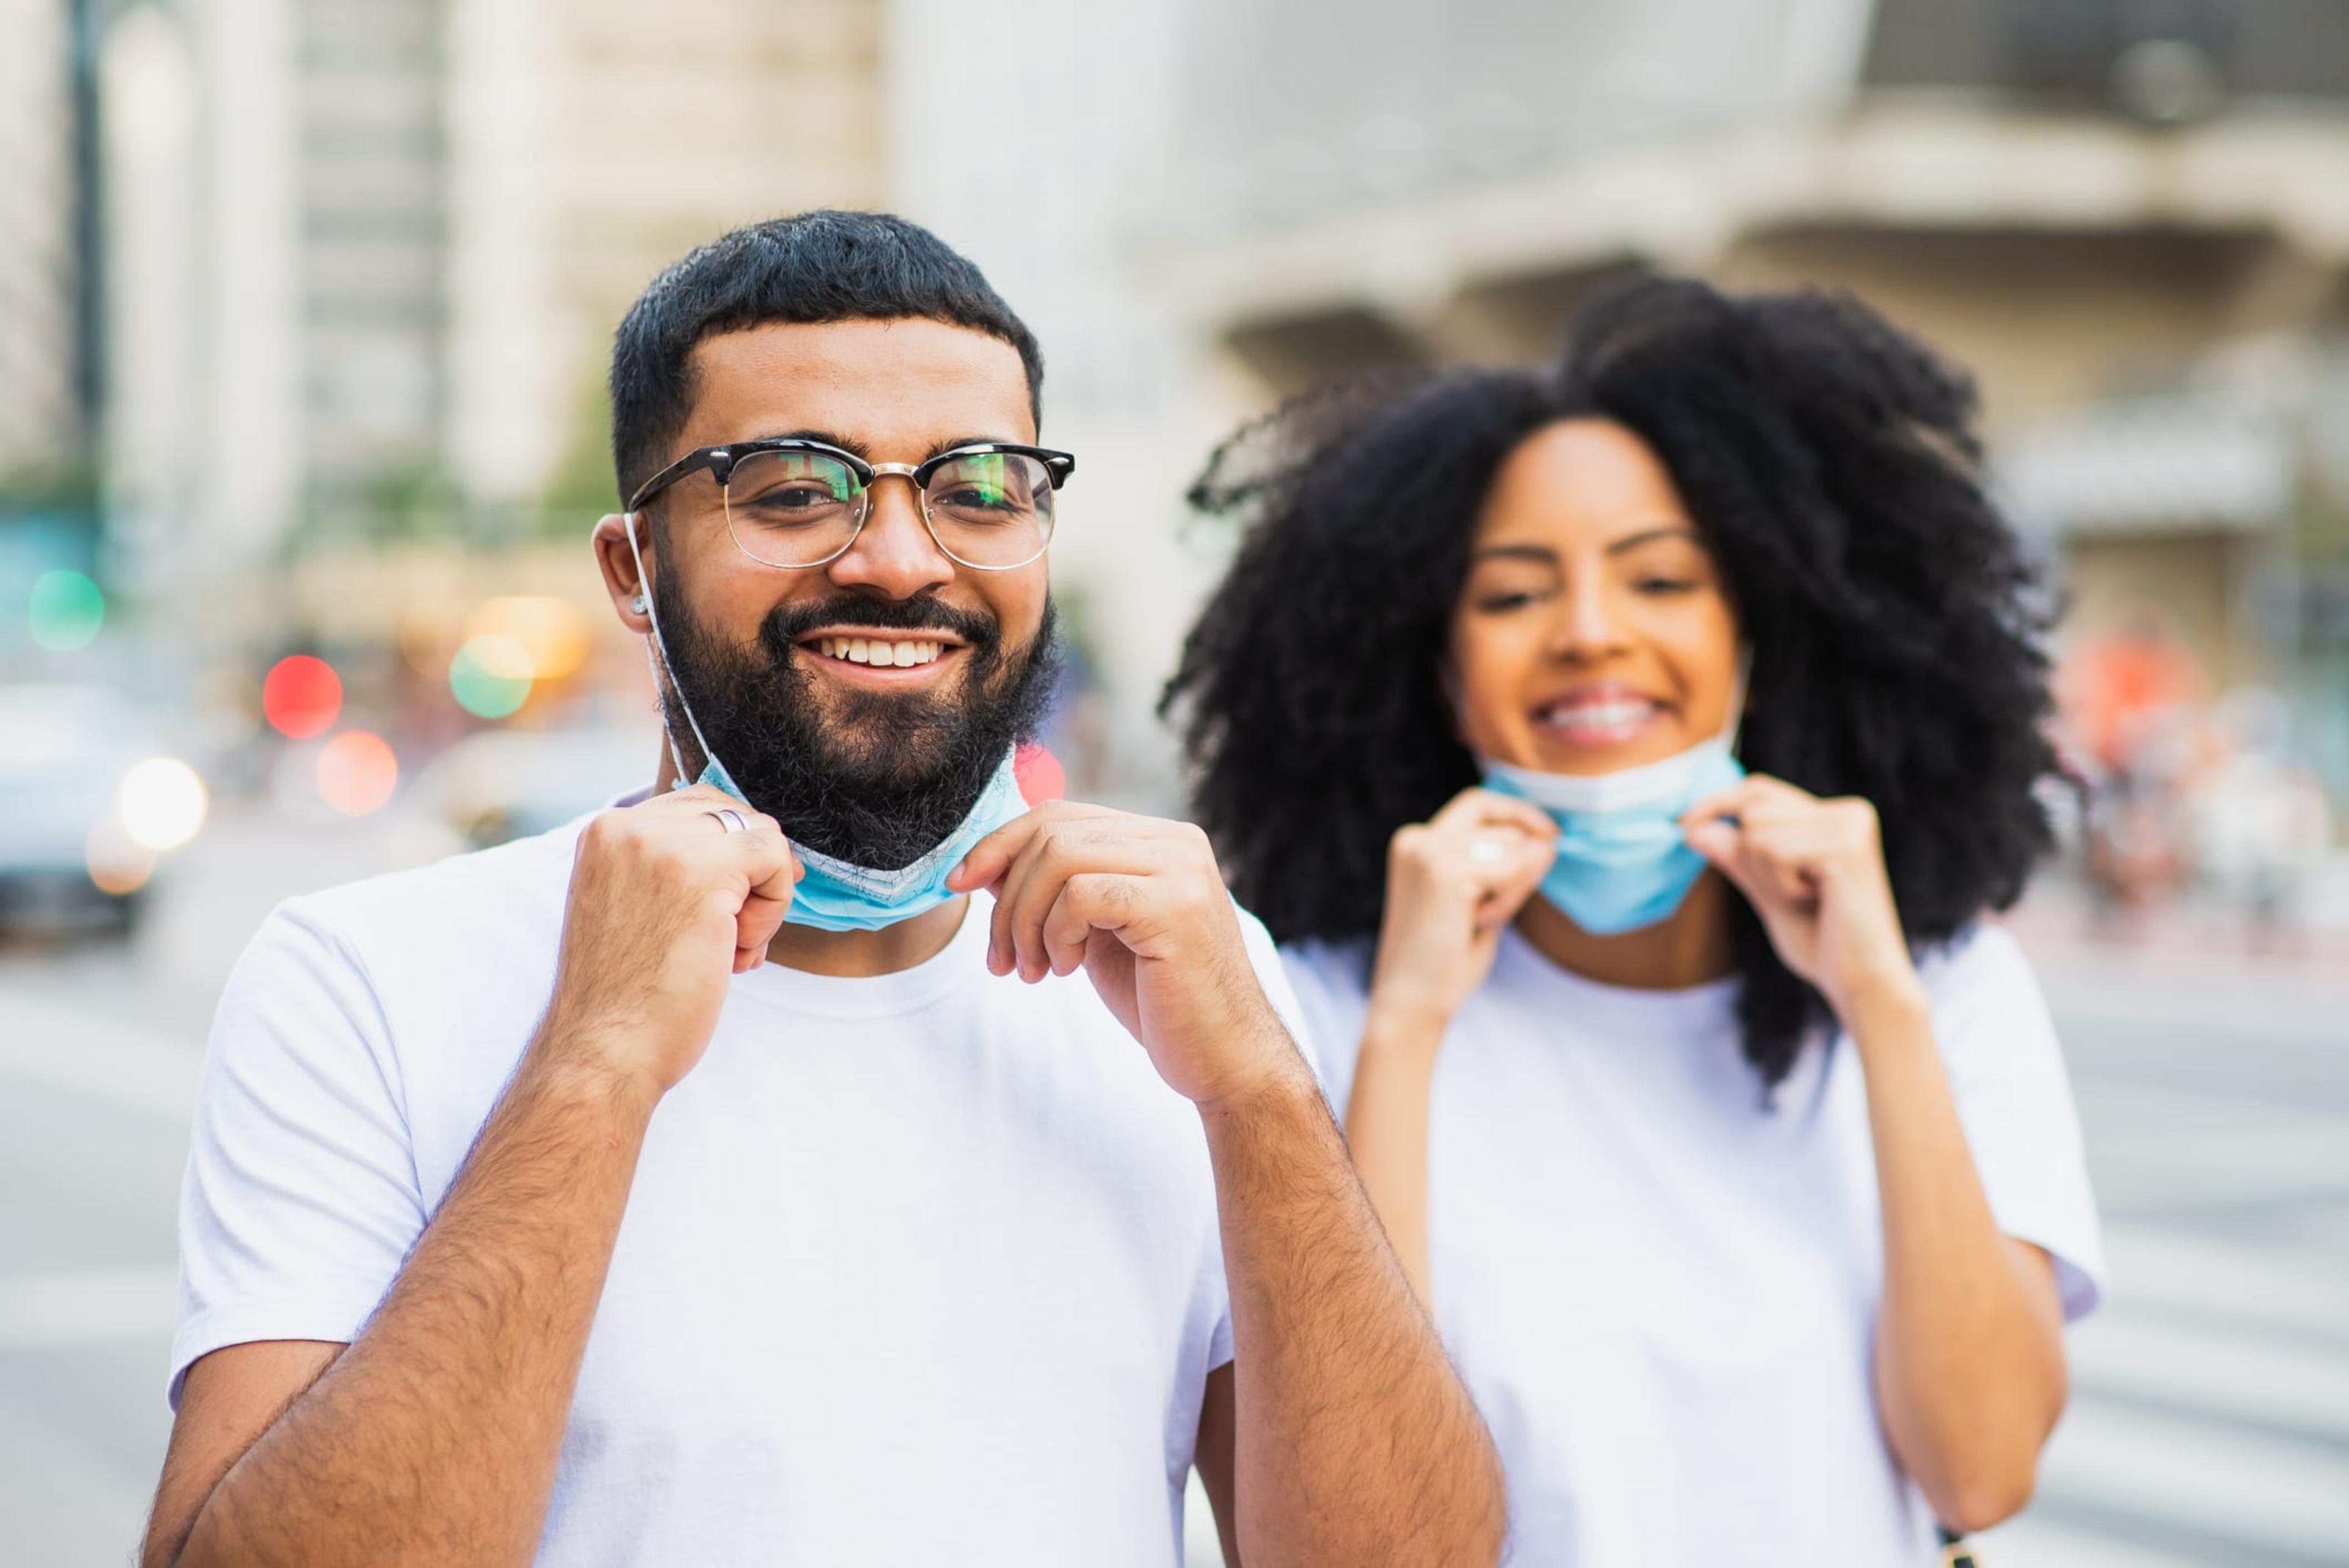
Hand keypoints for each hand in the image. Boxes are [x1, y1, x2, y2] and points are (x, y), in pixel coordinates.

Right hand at [539, 785, 801, 1097]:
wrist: (605, 1051)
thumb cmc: (627, 997)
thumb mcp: (633, 907)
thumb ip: (672, 867)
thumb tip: (761, 843)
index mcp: (604, 832)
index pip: (698, 807)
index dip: (731, 856)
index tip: (727, 911)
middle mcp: (627, 826)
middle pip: (735, 814)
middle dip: (749, 875)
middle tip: (729, 936)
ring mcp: (662, 844)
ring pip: (761, 836)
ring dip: (762, 898)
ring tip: (729, 949)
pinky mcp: (703, 872)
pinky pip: (775, 859)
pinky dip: (774, 907)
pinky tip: (738, 950)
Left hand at [947, 802, 1299, 1109]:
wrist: (1227, 1061)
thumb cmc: (1163, 1002)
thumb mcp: (1095, 933)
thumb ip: (1055, 891)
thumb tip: (985, 864)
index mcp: (1160, 840)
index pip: (1059, 815)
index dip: (999, 844)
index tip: (958, 884)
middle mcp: (1176, 842)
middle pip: (1052, 832)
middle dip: (1006, 897)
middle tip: (1003, 959)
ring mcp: (1180, 870)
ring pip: (1058, 859)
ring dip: (1024, 920)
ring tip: (1033, 970)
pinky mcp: (1176, 906)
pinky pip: (1080, 896)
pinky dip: (1056, 934)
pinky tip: (1067, 970)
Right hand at [1368, 788, 1557, 1028]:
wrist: (1410, 1003)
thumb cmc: (1444, 961)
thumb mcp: (1482, 904)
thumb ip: (1507, 869)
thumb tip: (1548, 841)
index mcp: (1417, 843)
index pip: (1478, 804)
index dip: (1517, 812)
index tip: (1550, 834)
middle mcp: (1417, 838)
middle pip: (1503, 828)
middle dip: (1518, 868)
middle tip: (1492, 915)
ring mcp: (1427, 851)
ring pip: (1512, 848)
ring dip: (1513, 888)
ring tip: (1477, 922)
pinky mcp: (1443, 871)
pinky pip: (1511, 870)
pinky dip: (1509, 899)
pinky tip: (1477, 924)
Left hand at [1681, 775, 1922, 1021]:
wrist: (1862, 983)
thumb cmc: (1822, 943)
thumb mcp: (1768, 893)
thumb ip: (1736, 858)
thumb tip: (1692, 827)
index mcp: (1835, 816)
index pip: (1760, 790)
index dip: (1717, 801)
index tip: (1683, 824)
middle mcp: (1849, 811)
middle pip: (1753, 810)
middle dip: (1752, 860)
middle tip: (1794, 896)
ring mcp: (1851, 824)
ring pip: (1758, 832)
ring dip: (1768, 877)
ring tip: (1809, 900)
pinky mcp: (1847, 845)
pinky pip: (1774, 851)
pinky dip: (1782, 886)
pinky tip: (1819, 903)